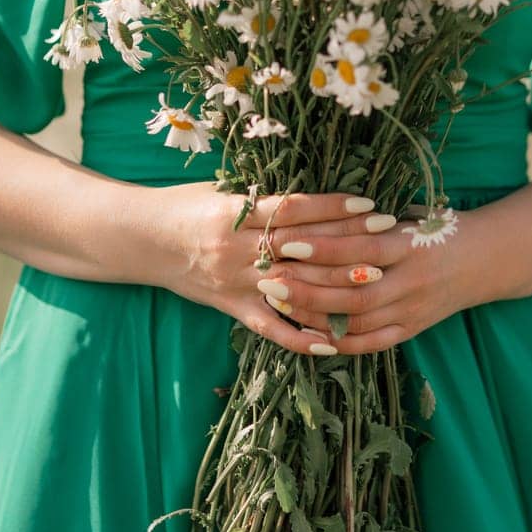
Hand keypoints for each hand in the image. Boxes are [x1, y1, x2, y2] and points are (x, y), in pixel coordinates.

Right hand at [152, 182, 404, 355]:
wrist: (142, 239)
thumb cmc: (187, 205)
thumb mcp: (223, 190)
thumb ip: (265, 197)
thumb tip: (319, 193)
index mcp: (235, 213)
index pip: (294, 210)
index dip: (334, 207)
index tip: (370, 204)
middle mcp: (236, 249)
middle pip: (302, 248)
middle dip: (348, 243)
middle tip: (389, 237)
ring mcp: (234, 283)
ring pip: (293, 288)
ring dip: (336, 287)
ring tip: (376, 281)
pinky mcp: (230, 309)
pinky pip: (271, 329)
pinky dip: (302, 337)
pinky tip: (336, 342)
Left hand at [251, 199, 483, 354]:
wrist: (487, 258)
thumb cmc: (441, 227)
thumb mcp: (412, 215)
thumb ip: (371, 221)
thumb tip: (314, 214)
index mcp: (412, 245)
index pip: (361, 248)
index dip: (324, 248)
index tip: (288, 242)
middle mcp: (413, 281)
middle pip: (353, 291)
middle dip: (307, 287)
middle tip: (268, 277)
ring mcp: (413, 310)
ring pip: (357, 320)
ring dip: (314, 314)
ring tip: (279, 303)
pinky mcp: (412, 329)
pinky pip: (371, 342)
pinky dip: (339, 341)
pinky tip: (309, 333)